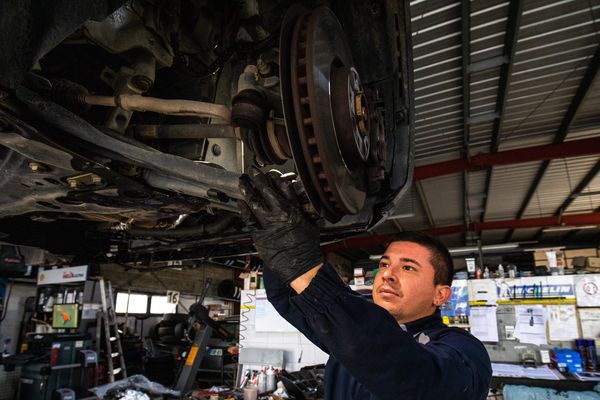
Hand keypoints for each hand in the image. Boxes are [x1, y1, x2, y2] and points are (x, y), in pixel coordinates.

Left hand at [238, 168, 322, 284]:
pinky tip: (240, 203)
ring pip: (254, 202)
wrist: (301, 266)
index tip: (271, 173)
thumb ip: (304, 211)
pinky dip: (244, 209)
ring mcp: (268, 224)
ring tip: (243, 182)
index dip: (276, 177)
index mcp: (294, 210)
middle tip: (253, 171)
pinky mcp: (259, 235)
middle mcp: (280, 214)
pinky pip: (249, 219)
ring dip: (247, 190)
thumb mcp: (311, 224)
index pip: (283, 187)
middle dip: (258, 178)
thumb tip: (302, 203)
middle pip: (266, 190)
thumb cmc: (307, 248)